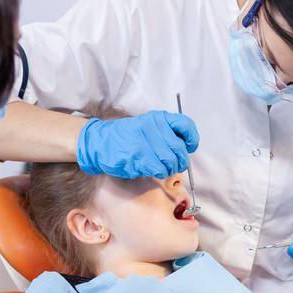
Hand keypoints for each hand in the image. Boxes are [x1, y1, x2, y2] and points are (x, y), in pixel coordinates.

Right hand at [76, 111, 199, 177]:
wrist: (101, 142)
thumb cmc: (127, 136)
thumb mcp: (148, 125)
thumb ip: (166, 132)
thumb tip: (185, 147)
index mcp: (157, 118)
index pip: (185, 126)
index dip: (191, 139)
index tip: (189, 147)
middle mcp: (153, 128)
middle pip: (179, 150)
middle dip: (180, 161)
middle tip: (175, 164)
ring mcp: (144, 144)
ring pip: (171, 162)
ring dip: (169, 169)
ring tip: (162, 167)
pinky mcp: (137, 158)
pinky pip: (159, 170)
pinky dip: (159, 173)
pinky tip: (152, 170)